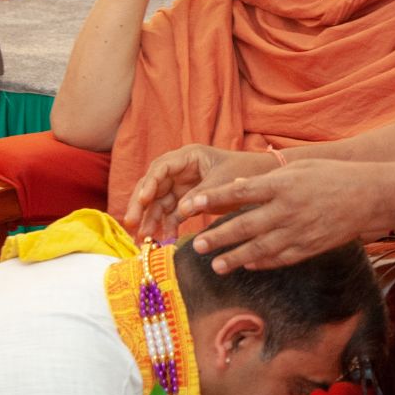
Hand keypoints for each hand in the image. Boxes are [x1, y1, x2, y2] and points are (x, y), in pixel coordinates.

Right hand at [123, 142, 274, 237]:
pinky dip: (167, 224)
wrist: (263, 181)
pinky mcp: (188, 200)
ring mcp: (183, 185)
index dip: (149, 183)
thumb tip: (181, 211)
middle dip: (140, 205)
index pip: (161, 167)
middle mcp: (181, 169)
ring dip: (150, 219)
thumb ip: (201, 195)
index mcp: (189, 156)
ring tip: (143, 238)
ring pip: (159, 202)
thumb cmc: (246, 173)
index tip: (141, 200)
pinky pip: (172, 212)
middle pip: (153, 185)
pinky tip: (163, 237)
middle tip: (131, 223)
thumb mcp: (224, 182)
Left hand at [179, 159, 386, 271]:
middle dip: (218, 237)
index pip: (238, 193)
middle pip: (243, 226)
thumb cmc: (333, 176)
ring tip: (216, 265)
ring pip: (259, 249)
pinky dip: (261, 263)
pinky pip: (280, 258)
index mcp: (281, 185)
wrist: (369, 197)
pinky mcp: (309, 247)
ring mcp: (297, 231)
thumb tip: (239, 186)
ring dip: (235, 258)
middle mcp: (286, 209)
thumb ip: (268, 179)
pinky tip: (247, 265)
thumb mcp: (299, 168)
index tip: (191, 205)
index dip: (213, 199)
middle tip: (197, 245)